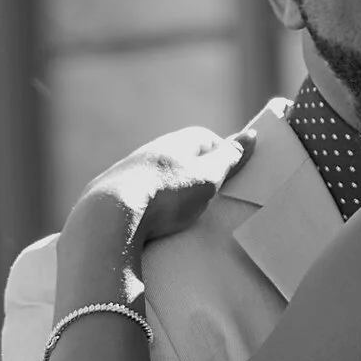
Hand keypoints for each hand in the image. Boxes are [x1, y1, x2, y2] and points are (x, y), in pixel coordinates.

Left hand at [76, 127, 252, 248]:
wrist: (109, 216)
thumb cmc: (166, 194)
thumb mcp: (208, 177)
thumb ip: (229, 157)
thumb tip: (250, 135)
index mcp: (176, 142)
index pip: (207, 140)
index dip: (222, 158)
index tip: (230, 179)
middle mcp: (151, 151)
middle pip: (182, 160)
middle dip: (197, 177)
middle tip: (210, 201)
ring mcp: (129, 172)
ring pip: (159, 178)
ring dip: (172, 193)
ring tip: (182, 217)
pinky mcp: (113, 195)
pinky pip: (140, 197)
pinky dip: (150, 207)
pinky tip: (154, 224)